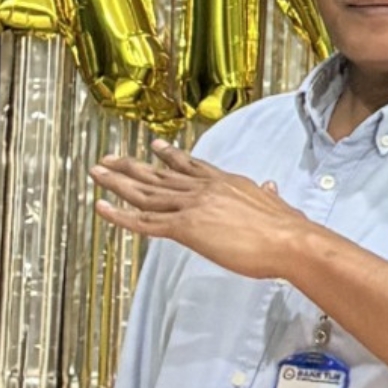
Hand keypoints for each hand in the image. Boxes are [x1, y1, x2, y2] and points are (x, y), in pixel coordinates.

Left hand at [92, 142, 310, 282]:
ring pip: (146, 193)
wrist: (290, 240)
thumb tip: (270, 188)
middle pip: (160, 175)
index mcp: (226, 183)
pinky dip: (120, 215)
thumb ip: (269, 197)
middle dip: (132, 166)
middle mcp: (204, 189)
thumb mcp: (278, 206)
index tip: (156, 148)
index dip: (170, 157)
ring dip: (117, 182)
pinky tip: (101, 207)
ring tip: (97, 173)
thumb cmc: (288, 230)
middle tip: (110, 158)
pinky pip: (144, 221)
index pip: (191, 167)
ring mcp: (193, 206)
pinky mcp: (186, 227)